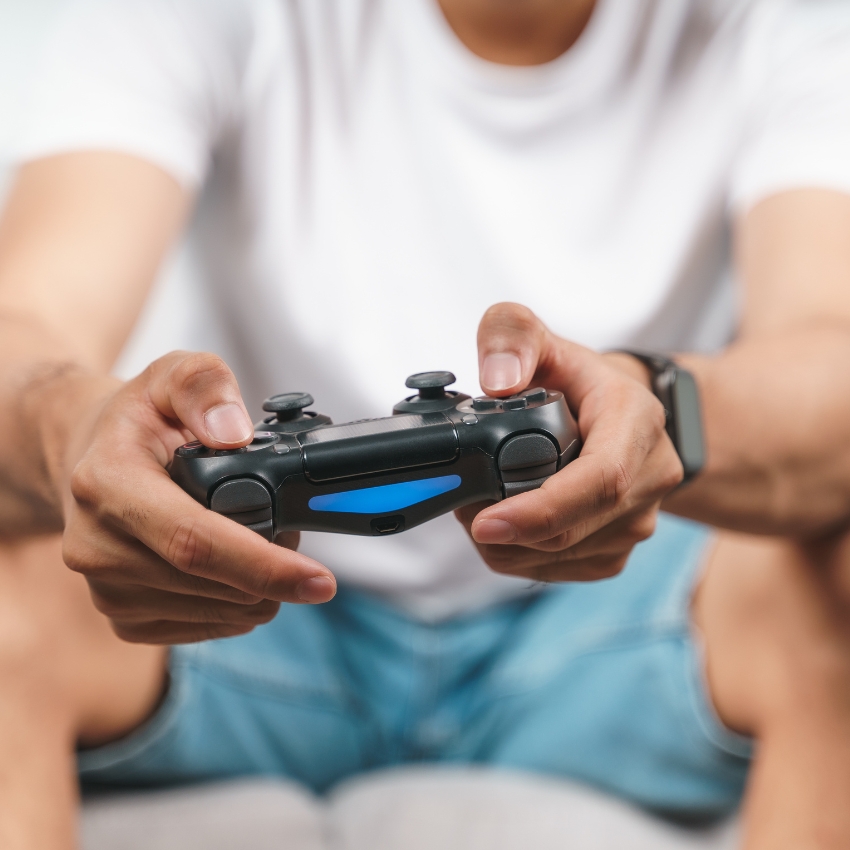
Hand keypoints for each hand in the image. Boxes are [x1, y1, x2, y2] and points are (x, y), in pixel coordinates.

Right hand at [59, 351, 335, 643]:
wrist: (88, 461)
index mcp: (106, 484)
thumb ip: (204, 386)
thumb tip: (234, 433)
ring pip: (220, 612)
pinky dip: (238, 603)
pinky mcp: (124, 620)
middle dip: (275, 569)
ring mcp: (107, 591)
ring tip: (254, 537)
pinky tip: (232, 566)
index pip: (193, 542)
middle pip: (215, 585)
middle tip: (289, 531)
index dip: (264, 566)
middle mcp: (97, 547)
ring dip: (259, 586)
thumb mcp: (170, 376)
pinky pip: (207, 627)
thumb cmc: (138, 421)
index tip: (319, 580)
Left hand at [455, 303, 683, 581]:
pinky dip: (519, 558)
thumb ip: (511, 337)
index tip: (486, 522)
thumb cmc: (570, 375)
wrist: (609, 409)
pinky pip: (561, 571)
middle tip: (461, 507)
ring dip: (507, 546)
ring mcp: (638, 520)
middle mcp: (651, 477)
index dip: (543, 510)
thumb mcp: (535, 334)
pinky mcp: (617, 549)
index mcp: (637, 421)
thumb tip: (497, 383)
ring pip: (563, 556)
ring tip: (477, 508)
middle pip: (576, 529)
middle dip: (507, 530)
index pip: (603, 480)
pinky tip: (502, 528)